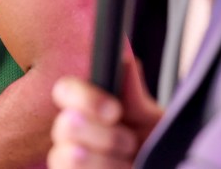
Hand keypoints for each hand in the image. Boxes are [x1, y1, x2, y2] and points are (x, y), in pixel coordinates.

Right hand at [48, 57, 162, 167]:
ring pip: (70, 157)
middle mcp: (69, 132)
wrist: (156, 168)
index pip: (64, 90)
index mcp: (84, 107)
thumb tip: (125, 61)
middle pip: (65, 125)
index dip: (87, 99)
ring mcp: (66, 159)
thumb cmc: (150, 147)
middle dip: (106, 137)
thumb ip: (134, 94)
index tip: (115, 111)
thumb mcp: (149, 120)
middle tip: (129, 143)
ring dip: (106, 162)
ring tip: (126, 163)